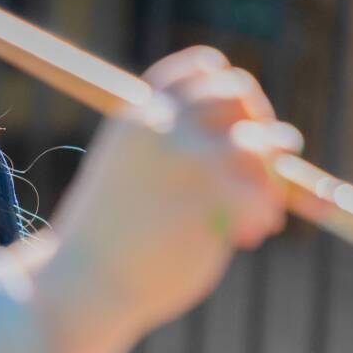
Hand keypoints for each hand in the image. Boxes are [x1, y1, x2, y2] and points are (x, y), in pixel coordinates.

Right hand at [24, 46, 298, 352]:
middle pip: (237, 91)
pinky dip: (264, 212)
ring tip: (255, 216)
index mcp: (137, 116)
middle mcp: (165, 126)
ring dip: (269, 177)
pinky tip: (246, 238)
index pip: (199, 69)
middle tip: (261, 165)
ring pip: (262, 142)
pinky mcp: (214, 197)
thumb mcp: (131, 177)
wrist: (83, 284)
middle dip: (259, 123)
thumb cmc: (107, 241)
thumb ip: (178, 151)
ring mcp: (192, 158)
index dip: (230, 93)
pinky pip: (263, 192)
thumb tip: (267, 141)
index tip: (238, 123)